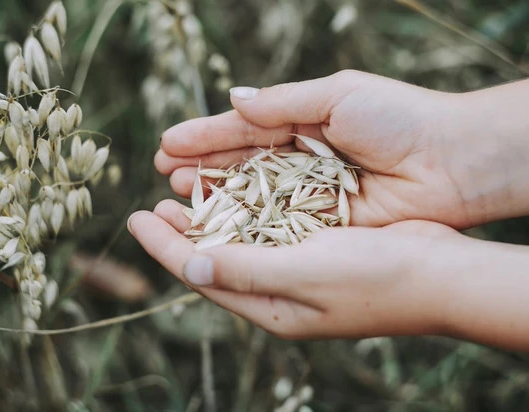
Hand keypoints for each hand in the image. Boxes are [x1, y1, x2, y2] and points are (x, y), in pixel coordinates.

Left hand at [128, 200, 456, 339]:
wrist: (439, 273)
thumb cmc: (375, 278)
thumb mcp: (305, 275)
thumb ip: (246, 270)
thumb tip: (189, 265)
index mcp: (270, 307)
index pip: (202, 274)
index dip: (164, 247)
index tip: (134, 218)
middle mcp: (278, 291)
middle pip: (215, 259)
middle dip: (181, 232)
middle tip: (153, 203)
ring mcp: (298, 269)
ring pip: (240, 241)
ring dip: (210, 217)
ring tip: (183, 192)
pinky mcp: (317, 247)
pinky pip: (268, 228)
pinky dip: (246, 209)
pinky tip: (235, 190)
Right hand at [156, 71, 528, 228]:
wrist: (450, 162)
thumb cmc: (397, 118)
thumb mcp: (337, 95)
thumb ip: (282, 102)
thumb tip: (234, 100)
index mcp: (302, 122)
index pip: (243, 129)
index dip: (206, 136)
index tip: (168, 144)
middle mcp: (300, 160)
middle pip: (241, 164)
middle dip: (203, 166)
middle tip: (164, 173)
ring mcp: (308, 193)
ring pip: (252, 195)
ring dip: (216, 194)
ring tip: (179, 194)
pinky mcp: (322, 223)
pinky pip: (276, 223)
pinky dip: (247, 222)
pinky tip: (217, 221)